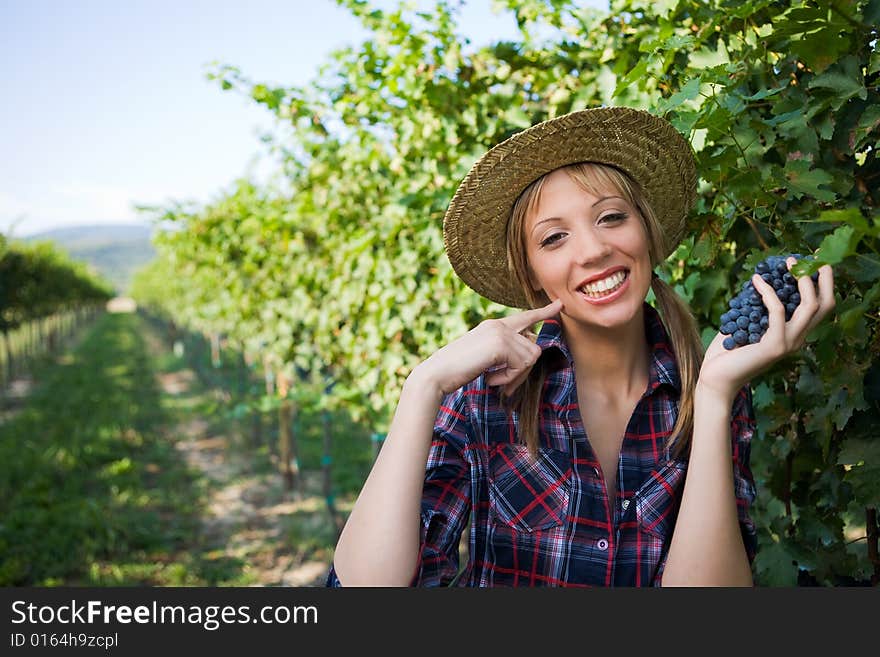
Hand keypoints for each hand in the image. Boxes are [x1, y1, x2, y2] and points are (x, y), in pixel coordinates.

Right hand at [412, 298, 562, 396]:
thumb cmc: (457, 370)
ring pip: (530, 358)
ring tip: (493, 379)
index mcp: (494, 325)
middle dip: (523, 371)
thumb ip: (505, 351)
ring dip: (514, 376)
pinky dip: (508, 379)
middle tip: (504, 384)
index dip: (544, 312)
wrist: (437, 374)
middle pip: (534, 347)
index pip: (525, 317)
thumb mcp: (484, 356)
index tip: (559, 305)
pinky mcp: (500, 344)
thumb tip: (530, 354)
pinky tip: (490, 379)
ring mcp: (500, 332)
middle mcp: (499, 325)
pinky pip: (521, 366)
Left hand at [698, 258, 834, 400]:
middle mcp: (797, 339)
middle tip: (813, 255)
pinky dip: (767, 292)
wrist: (715, 377)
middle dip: (824, 277)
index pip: (820, 307)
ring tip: (788, 261)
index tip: (814, 260)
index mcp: (794, 333)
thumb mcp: (747, 323)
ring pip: (810, 306)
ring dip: (802, 279)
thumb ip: (758, 306)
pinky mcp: (774, 346)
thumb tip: (758, 278)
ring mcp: (788, 343)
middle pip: (825, 304)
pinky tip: (755, 280)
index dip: (823, 283)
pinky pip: (777, 311)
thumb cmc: (727, 350)